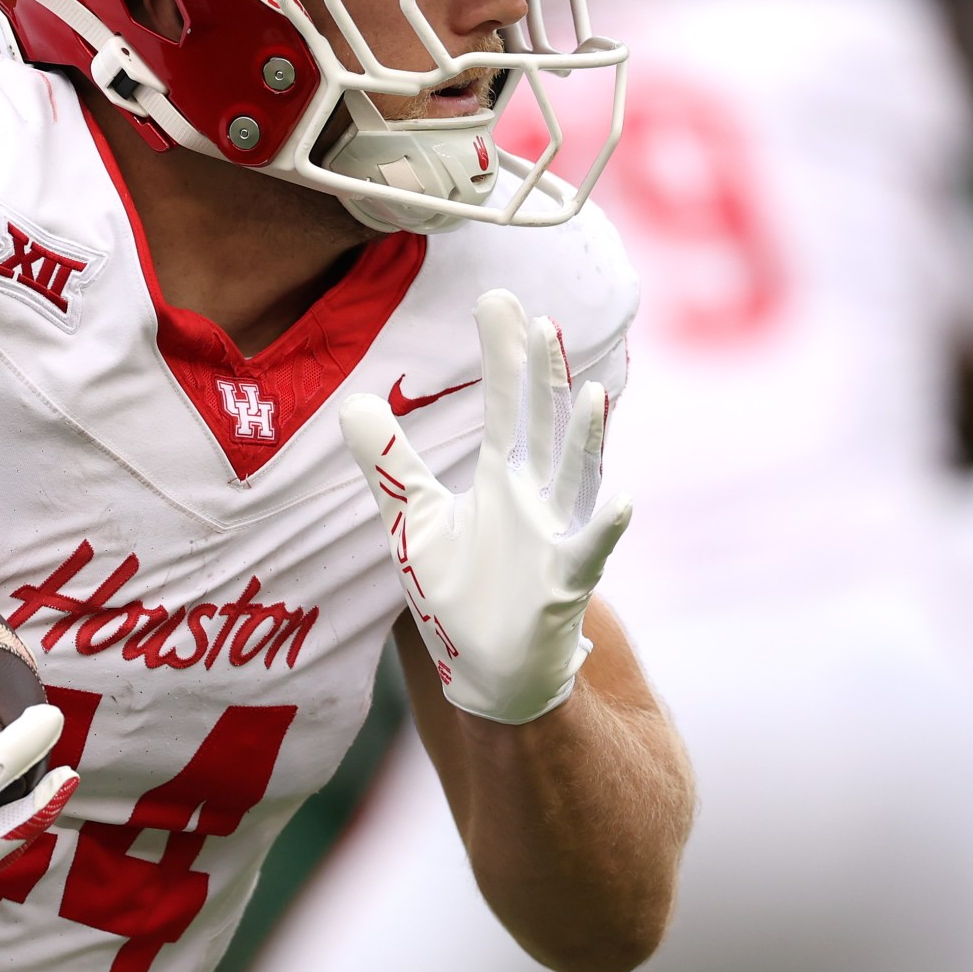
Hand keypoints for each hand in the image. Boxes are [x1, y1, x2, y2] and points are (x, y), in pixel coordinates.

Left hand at [340, 289, 631, 723]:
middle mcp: (537, 498)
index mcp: (503, 479)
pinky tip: (619, 501)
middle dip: (544, 378)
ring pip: (575, 481)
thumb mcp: (414, 520)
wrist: (488, 673)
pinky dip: (603, 529)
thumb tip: (353, 400)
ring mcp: (556, 538)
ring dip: (585, 441)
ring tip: (594, 394)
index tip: (499, 298)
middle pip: (543, 427)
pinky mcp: (563, 586)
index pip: (505, 405)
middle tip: (541, 321)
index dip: (503, 355)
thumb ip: (390, 463)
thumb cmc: (460, 594)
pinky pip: (588, 554)